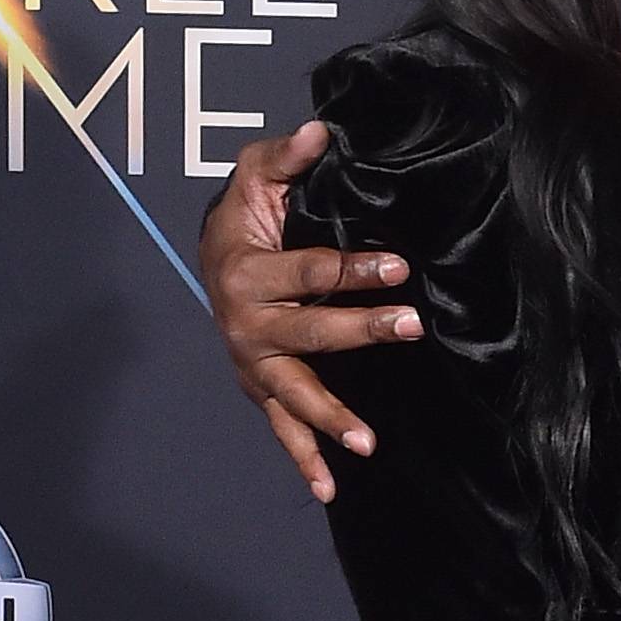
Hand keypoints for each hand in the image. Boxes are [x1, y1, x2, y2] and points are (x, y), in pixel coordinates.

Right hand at [202, 119, 421, 504]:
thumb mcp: (257, 178)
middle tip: (410, 327)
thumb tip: (322, 131)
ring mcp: (253, 362)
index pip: (311, 270)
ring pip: (294, 391)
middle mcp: (246, 321)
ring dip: (330, 416)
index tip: (402, 267)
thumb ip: (286, 157)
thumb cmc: (245, 219)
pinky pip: (282, 427)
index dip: (356, 268)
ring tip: (367, 442)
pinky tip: (331, 489)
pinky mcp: (261, 388)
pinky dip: (304, 459)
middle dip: (361, 329)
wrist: (210, 261)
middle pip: (310, 330)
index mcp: (247, 268)